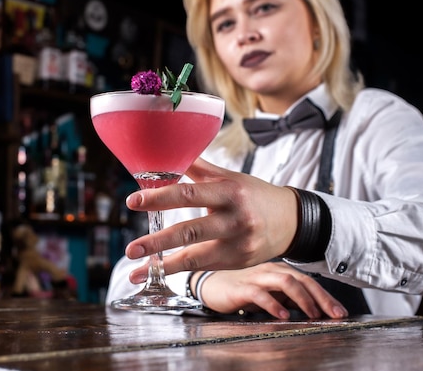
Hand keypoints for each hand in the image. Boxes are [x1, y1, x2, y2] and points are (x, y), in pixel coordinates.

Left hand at [124, 158, 298, 280]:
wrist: (291, 221)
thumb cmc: (254, 195)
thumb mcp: (231, 178)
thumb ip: (200, 168)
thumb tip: (170, 150)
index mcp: (230, 191)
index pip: (190, 194)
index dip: (160, 198)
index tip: (133, 202)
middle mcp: (236, 218)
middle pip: (191, 230)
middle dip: (157, 241)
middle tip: (131, 248)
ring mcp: (238, 244)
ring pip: (196, 257)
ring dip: (163, 264)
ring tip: (135, 270)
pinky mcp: (238, 262)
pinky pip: (204, 266)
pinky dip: (179, 270)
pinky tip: (158, 272)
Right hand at [198, 262, 347, 319]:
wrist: (212, 285)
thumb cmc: (243, 289)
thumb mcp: (271, 293)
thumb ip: (289, 298)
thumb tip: (314, 310)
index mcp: (281, 271)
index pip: (309, 281)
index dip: (326, 296)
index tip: (340, 312)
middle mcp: (272, 270)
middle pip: (302, 280)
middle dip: (322, 298)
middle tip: (335, 314)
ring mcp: (257, 277)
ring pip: (285, 282)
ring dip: (302, 299)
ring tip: (313, 314)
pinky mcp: (242, 288)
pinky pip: (260, 293)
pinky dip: (273, 304)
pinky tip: (283, 314)